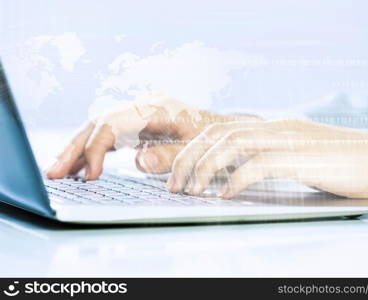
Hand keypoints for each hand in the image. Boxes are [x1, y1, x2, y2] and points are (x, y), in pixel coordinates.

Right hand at [46, 92, 255, 179]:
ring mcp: (139, 114)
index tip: (91, 176)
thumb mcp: (197, 148)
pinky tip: (82, 167)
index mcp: (155, 107)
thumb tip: (138, 161)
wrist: (224, 131)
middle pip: (99, 123)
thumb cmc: (214, 140)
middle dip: (75, 148)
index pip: (113, 124)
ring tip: (59, 173)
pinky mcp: (139, 125)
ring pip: (100, 128)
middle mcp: (143, 106)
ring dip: (79, 150)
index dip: (97, 149)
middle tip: (54, 173)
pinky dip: (94, 151)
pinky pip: (110, 136)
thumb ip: (170, 155)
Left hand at [167, 119, 367, 201]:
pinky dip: (235, 180)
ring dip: (205, 168)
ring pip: (231, 145)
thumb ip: (273, 159)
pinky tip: (225, 196)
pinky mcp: (302, 158)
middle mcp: (277, 128)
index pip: (221, 129)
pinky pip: (258, 165)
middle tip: (175, 184)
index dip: (194, 149)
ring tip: (192, 191)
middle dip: (189, 158)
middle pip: (217, 134)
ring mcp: (289, 140)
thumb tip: (240, 176)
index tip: (180, 173)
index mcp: (275, 127)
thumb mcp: (302, 157)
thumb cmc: (348, 165)